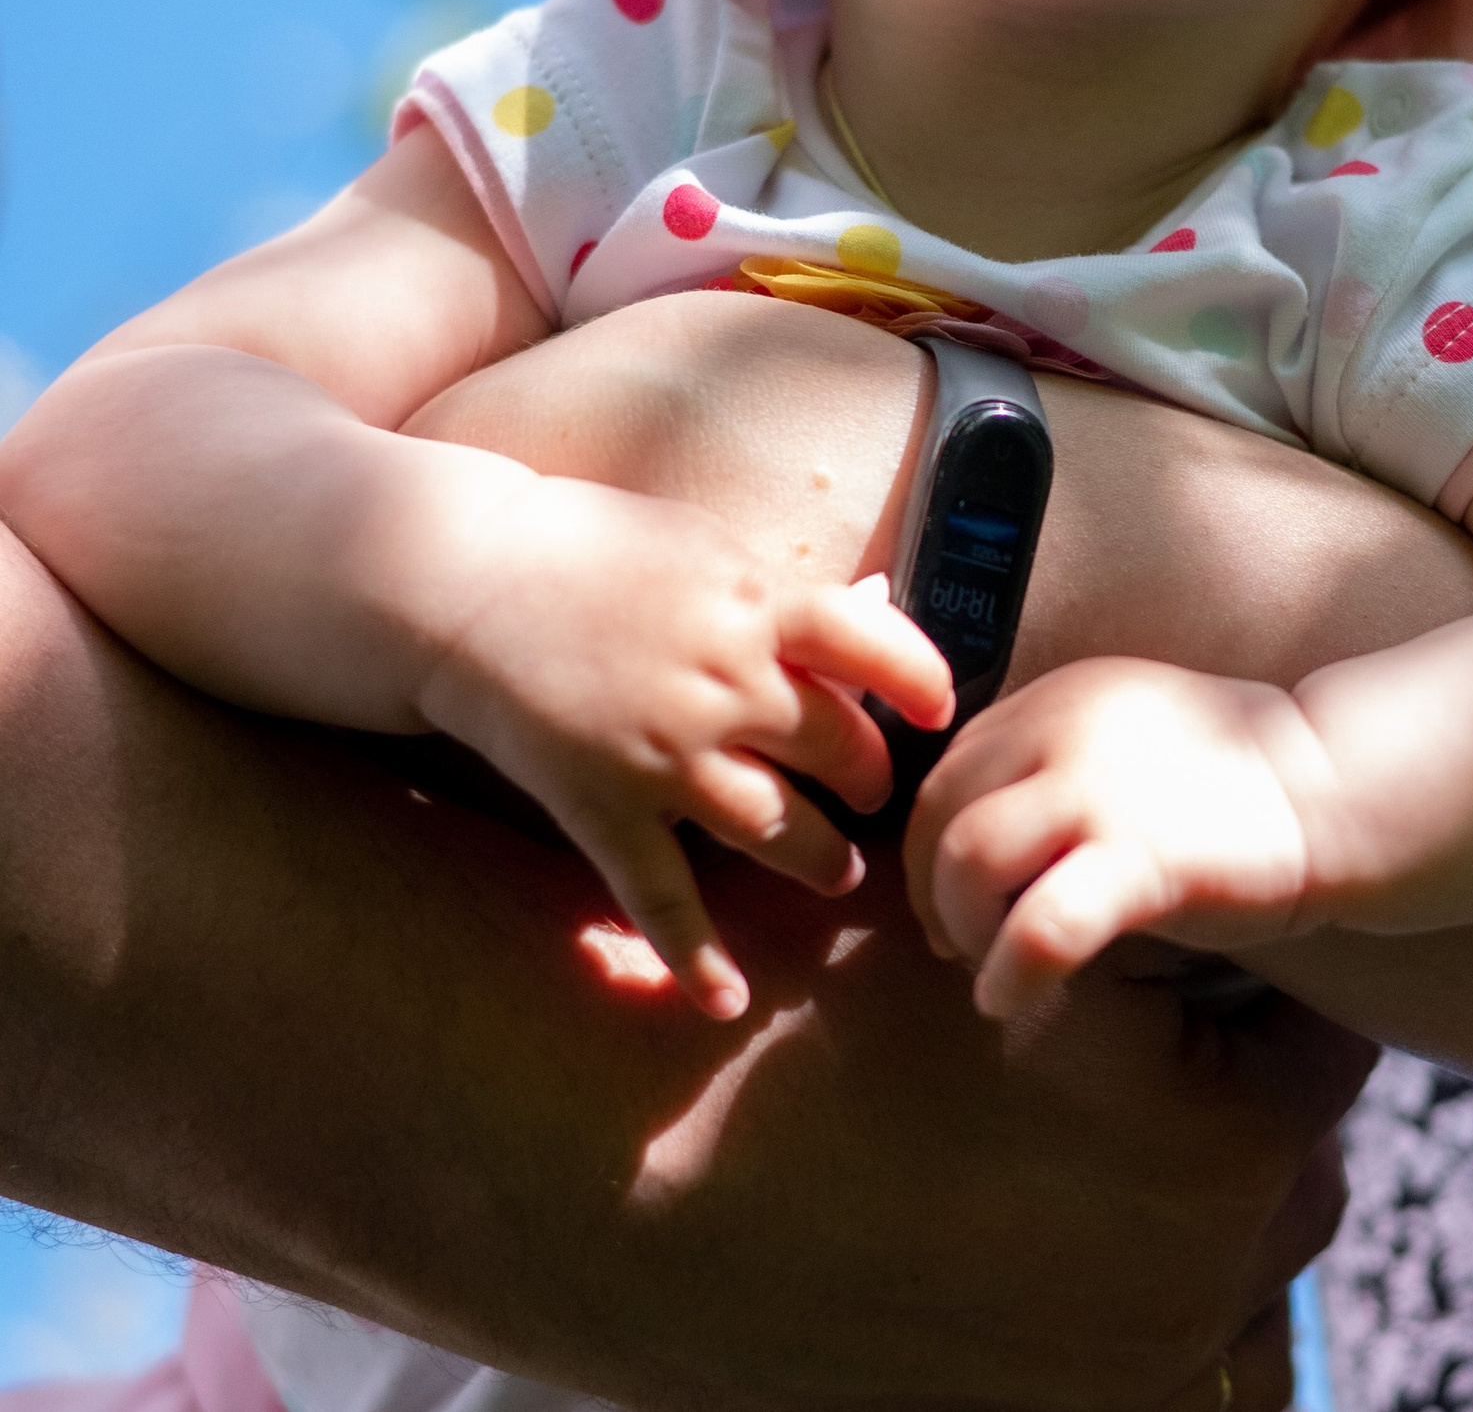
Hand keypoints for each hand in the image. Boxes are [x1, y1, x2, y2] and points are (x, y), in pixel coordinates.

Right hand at [417, 474, 952, 1017]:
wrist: (459, 582)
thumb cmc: (592, 549)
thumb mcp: (706, 546)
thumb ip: (786, 596)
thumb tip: (879, 609)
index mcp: (758, 606)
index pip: (878, 650)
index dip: (923, 684)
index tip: (938, 712)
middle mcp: (725, 686)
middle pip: (837, 752)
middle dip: (866, 782)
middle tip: (868, 794)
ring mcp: (665, 756)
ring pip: (778, 830)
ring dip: (819, 860)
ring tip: (834, 871)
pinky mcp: (604, 808)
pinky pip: (663, 897)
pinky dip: (697, 958)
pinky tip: (728, 1001)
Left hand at [908, 657, 1340, 1017]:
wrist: (1339, 789)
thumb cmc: (1233, 782)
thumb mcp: (1126, 737)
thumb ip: (1054, 760)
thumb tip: (976, 835)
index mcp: (1060, 697)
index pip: (949, 767)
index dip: (930, 842)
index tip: (952, 896)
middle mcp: (1065, 728)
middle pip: (938, 811)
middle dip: (931, 888)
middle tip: (958, 942)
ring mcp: (1101, 791)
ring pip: (968, 859)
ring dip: (961, 924)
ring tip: (988, 965)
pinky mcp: (1142, 858)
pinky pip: (1039, 926)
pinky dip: (1010, 971)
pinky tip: (1011, 998)